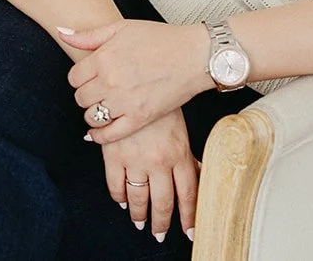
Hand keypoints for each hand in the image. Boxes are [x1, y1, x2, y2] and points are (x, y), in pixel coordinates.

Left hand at [60, 19, 211, 142]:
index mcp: (103, 58)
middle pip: (80, 98)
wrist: (193, 55)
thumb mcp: (121, 28)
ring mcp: (124, 102)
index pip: (73, 77)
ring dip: (93, 114)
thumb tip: (62, 33)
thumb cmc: (161, 39)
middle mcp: (110, 82)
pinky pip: (109, 135)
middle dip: (86, 95)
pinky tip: (99, 132)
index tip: (88, 78)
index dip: (79, 78)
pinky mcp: (139, 119)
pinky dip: (100, 136)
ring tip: (102, 108)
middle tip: (97, 92)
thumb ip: (88, 35)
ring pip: (91, 117)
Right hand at [97, 107, 198, 243]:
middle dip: (162, 223)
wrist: (134, 79)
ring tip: (139, 222)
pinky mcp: (113, 154)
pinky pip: (115, 185)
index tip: (189, 231)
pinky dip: (118, 197)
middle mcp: (158, 161)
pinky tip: (121, 200)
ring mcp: (135, 159)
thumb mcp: (181, 128)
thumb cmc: (161, 101)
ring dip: (139, 214)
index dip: (189, 216)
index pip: (188, 194)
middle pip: (163, 202)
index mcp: (178, 154)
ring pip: (138, 198)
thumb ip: (187, 155)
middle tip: (160, 233)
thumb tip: (198, 175)